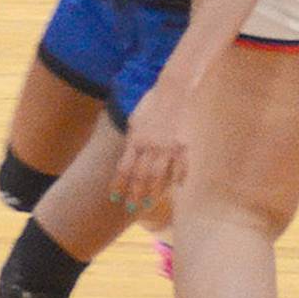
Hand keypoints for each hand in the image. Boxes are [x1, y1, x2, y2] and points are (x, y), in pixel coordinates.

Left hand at [112, 76, 192, 214]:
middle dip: (134, 194)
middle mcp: (150, 147)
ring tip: (149, 203)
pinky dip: (178, 177)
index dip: (119, 184)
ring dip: (153, 191)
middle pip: (140, 176)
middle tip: (131, 207)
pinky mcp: (184, 147)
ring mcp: (167, 149)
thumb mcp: (136, 116)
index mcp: (136, 140)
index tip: (114, 197)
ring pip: (158, 176)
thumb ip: (132, 132)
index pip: (124, 168)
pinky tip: (176, 185)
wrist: (176, 90)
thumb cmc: (155, 100)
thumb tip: (130, 144)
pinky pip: (181, 167)